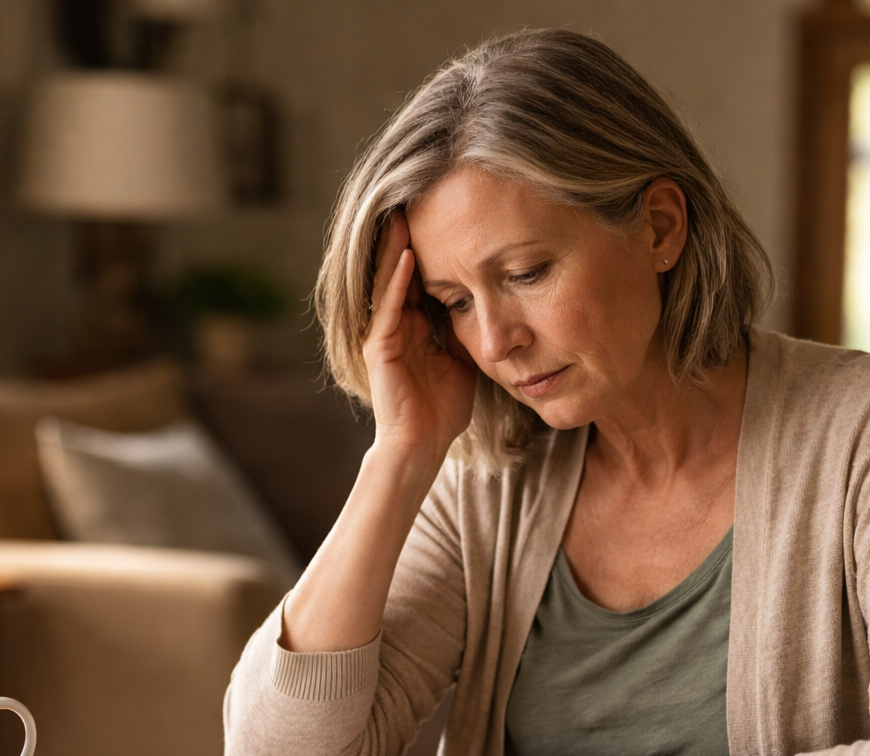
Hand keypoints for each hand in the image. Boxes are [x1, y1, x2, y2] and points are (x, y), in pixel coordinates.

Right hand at [363, 211, 475, 458]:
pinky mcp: (379, 347)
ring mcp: (383, 333)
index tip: (443, 213)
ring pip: (389, 281)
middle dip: (407, 235)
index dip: (431, 245)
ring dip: (397, 247)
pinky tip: (409, 257)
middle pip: (400, 269)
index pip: (420, 275)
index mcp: (414, 324)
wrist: (424, 445)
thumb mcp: (465, 358)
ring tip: (404, 212)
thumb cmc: (443, 409)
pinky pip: (389, 307)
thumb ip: (467, 330)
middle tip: (415, 195)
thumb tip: (490, 303)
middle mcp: (394, 323)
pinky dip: (398, 281)